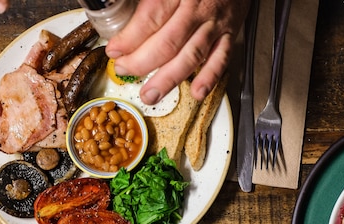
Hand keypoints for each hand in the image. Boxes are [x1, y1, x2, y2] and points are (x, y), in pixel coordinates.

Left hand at [105, 0, 248, 104]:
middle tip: (124, 71)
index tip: (114, 50)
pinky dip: (209, 78)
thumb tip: (116, 10)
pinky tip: (197, 92)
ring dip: (168, 79)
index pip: (151, 18)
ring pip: (190, 55)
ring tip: (150, 95)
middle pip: (167, 42)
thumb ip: (147, 1)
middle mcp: (196, 9)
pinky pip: (221, 59)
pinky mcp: (229, 35)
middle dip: (141, 62)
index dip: (130, 38)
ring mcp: (214, 25)